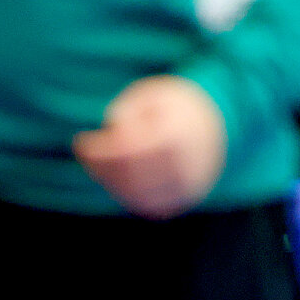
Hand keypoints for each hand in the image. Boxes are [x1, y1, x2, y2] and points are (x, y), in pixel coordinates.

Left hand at [74, 76, 225, 218]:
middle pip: (131, 174)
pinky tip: (117, 176)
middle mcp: (188, 163)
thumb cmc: (176, 105)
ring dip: (112, 181)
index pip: (129, 149)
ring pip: (138, 193)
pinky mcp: (186, 199)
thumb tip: (110, 138)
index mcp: (180, 133)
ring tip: (99, 163)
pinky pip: (149, 205)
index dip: (100, 149)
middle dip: (102, 166)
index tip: (81, 142)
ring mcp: (189, 185)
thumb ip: (127, 111)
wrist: (218, 123)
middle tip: (87, 154)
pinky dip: (128, 194)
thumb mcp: (150, 94)